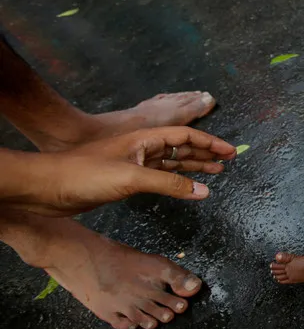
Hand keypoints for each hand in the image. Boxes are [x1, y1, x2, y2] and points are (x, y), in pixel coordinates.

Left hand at [5, 127, 235, 215]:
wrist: (48, 187)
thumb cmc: (85, 175)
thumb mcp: (132, 178)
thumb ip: (170, 186)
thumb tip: (204, 191)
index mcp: (144, 140)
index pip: (185, 137)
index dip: (209, 143)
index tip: (230, 151)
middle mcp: (142, 149)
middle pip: (181, 148)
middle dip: (206, 153)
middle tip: (229, 160)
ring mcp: (135, 165)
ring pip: (173, 164)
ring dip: (194, 167)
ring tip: (217, 172)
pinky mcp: (127, 181)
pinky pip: (161, 179)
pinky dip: (177, 183)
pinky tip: (188, 189)